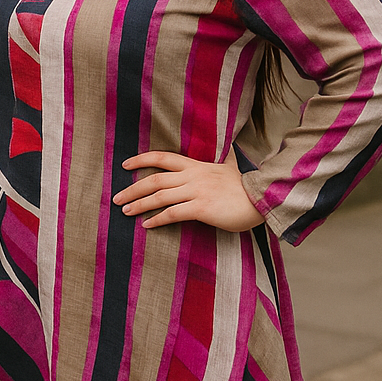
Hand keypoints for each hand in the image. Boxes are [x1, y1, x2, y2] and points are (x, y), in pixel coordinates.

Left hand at [113, 151, 263, 231]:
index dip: (141, 159)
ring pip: (159, 197)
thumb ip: (218, 164)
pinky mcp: (201, 208)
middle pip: (154, 179)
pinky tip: (146, 225)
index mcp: (196, 166)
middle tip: (116, 197)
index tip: (124, 165)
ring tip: (125, 211)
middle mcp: (193, 176)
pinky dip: (157, 219)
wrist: (265, 198)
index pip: (162, 158)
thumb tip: (224, 156)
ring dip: (139, 204)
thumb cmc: (247, 187)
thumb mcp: (229, 168)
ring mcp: (196, 192)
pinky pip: (173, 214)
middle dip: (132, 188)